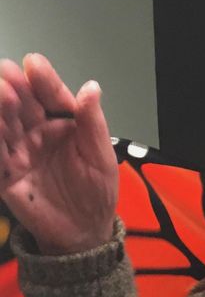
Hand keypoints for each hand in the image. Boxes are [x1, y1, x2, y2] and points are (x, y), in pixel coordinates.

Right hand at [0, 54, 117, 253]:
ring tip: (1, 93)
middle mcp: (35, 132)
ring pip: (2, 123)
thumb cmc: (96, 193)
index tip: (35, 64)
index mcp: (61, 124)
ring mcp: (18, 151)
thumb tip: (91, 87)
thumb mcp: (101, 158)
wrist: (84, 231)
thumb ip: (93, 124)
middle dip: (12, 86)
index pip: (50, 96)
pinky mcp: (5, 173)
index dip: (43, 80)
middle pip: (19, 103)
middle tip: (9, 75)